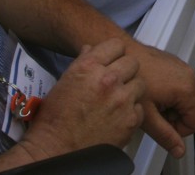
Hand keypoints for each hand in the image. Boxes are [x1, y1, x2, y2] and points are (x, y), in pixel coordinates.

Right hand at [16, 39, 145, 161]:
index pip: (116, 45)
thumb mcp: (64, 82)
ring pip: (140, 83)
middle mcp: (108, 80)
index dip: (114, 53)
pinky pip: (140, 107)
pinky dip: (132, 111)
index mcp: (88, 67)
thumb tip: (91, 49)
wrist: (55, 150)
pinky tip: (119, 116)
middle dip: (125, 70)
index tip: (113, 60)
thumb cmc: (54, 119)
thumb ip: (82, 63)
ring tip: (118, 99)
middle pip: (132, 62)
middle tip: (117, 81)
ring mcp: (121, 100)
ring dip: (131, 89)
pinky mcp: (130, 119)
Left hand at [125, 41, 194, 157]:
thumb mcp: (146, 115)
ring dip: (169, 105)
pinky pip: (179, 86)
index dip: (179, 130)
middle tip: (153, 113)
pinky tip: (150, 90)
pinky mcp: (174, 63)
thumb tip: (178, 149)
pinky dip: (167, 93)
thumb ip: (165, 135)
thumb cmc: (129, 79)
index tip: (163, 126)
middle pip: (191, 109)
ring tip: (150, 100)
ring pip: (184, 98)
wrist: (120, 54)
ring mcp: (182, 67)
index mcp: (186, 88)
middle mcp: (188, 75)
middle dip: (173, 116)